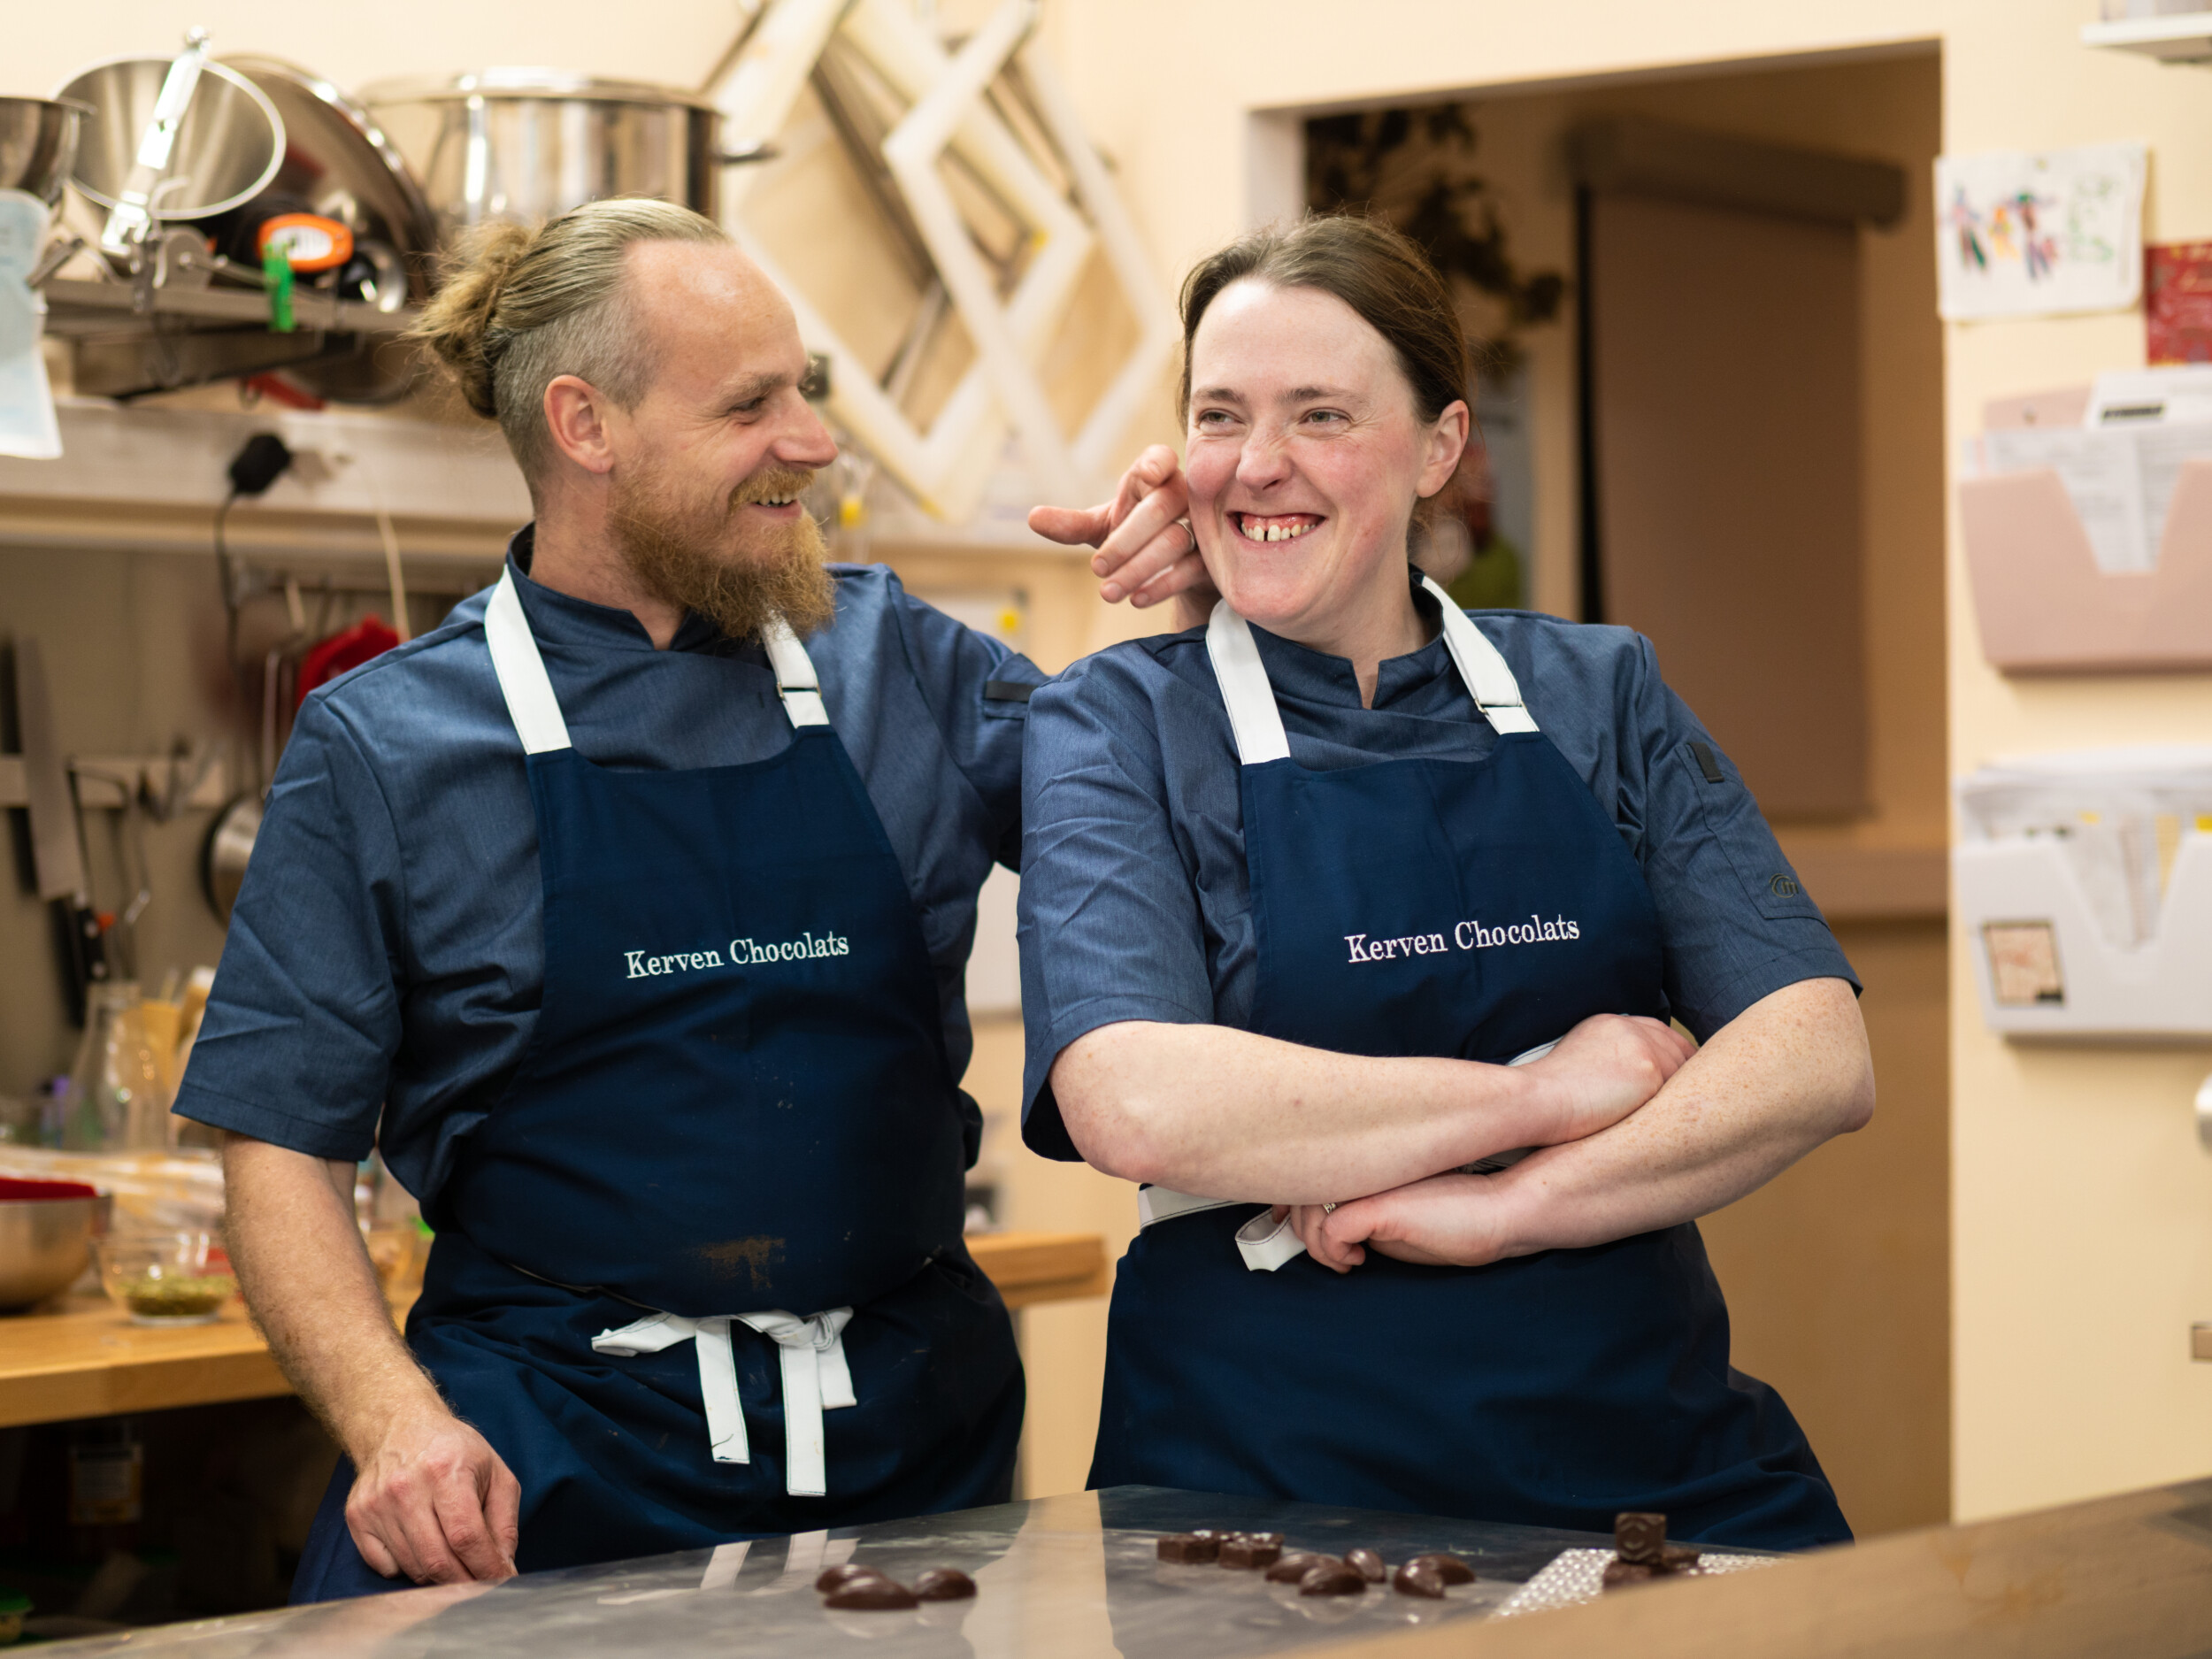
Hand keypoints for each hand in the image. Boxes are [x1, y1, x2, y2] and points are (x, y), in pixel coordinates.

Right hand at [345, 1407, 519, 1584]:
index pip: (465, 1537)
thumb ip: (504, 1523)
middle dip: (464, 1581)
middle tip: (479, 1583)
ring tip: (454, 1558)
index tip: (499, 1581)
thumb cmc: (454, 1450)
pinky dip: (408, 1568)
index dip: (485, 1567)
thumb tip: (503, 1568)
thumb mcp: (495, 1472)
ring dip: (439, 1576)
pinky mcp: (357, 1517)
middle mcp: (406, 1488)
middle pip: (437, 1560)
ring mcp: (377, 1504)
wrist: (399, 1425)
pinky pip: (385, 1567)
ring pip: (413, 1568)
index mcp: (446, 1471)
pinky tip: (421, 1543)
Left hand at [1028, 445, 1217, 628]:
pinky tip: (1137, 598)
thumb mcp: (1103, 529)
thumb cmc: (1138, 537)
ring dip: (1138, 568)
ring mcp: (1203, 527)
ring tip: (1108, 593)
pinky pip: (1192, 569)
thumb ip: (1072, 524)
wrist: (1175, 571)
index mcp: (1155, 479)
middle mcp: (1184, 496)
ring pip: (1176, 540)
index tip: (1147, 474)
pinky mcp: (1213, 558)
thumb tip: (1033, 518)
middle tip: (1096, 568)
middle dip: (1126, 540)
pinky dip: (1162, 585)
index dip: (1156, 463)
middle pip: (1162, 506)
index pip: (1160, 459)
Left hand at [1286, 1172, 1510, 1272]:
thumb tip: (1325, 1232)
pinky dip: (1333, 1251)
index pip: (1306, 1171)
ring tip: (1345, 1261)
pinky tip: (1356, 1260)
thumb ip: (1360, 1215)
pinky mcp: (1379, 1205)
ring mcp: (1368, 1182)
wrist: (1497, 1214)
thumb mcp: (1394, 1217)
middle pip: (1300, 1190)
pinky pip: (1332, 1228)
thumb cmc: (1454, 1219)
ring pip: (1310, 1212)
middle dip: (1301, 1227)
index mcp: (1364, 1165)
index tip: (1285, 1220)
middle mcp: (1361, 1166)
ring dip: (1317, 1246)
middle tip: (1328, 1254)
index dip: (1290, 1199)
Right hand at [1520, 1014, 1696, 1145]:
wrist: (1536, 1100)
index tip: (1675, 1074)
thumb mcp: (1576, 1061)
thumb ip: (1606, 1060)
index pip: (1654, 1032)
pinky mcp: (1649, 1070)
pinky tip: (1679, 1121)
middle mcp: (1628, 1027)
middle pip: (1675, 1046)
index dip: (1668, 1054)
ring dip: (1684, 1090)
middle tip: (1692, 1097)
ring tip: (1687, 1114)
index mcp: (1608, 1023)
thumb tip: (1629, 1084)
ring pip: (1682, 1068)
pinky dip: (1681, 1104)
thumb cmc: (1546, 1095)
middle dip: (1684, 1070)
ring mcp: (1641, 1046)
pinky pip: (1680, 1088)